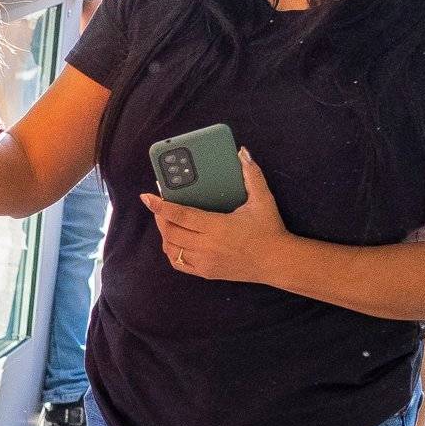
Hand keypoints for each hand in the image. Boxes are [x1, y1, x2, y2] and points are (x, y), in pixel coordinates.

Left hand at [147, 147, 291, 287]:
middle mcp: (207, 246)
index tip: (147, 197)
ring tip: (166, 221)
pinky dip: (171, 251)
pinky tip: (174, 241)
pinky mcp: (206, 272)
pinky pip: (178, 264)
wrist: (277, 262)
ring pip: (171, 249)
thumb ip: (251, 175)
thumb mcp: (262, 200)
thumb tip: (243, 153)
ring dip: (164, 234)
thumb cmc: (269, 229)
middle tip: (159, 205)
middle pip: (170, 232)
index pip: (180, 215)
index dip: (160, 206)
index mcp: (217, 226)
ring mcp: (205, 262)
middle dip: (160, 217)